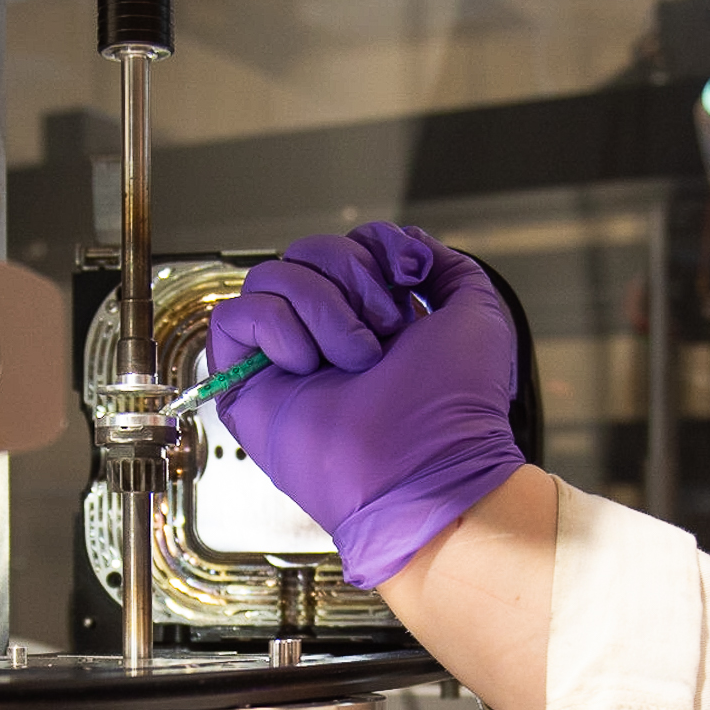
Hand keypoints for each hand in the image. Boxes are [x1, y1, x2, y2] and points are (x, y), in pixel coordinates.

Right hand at [207, 222, 523, 587]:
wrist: (425, 464)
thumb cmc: (456, 405)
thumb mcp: (476, 312)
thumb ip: (446, 266)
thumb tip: (405, 244)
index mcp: (372, 316)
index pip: (348, 245)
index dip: (375, 247)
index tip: (408, 280)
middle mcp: (325, 332)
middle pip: (306, 251)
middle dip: (350, 276)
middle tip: (382, 331)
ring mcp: (284, 357)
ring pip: (270, 277)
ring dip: (321, 308)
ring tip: (353, 359)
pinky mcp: (245, 382)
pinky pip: (233, 316)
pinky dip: (275, 329)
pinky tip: (306, 366)